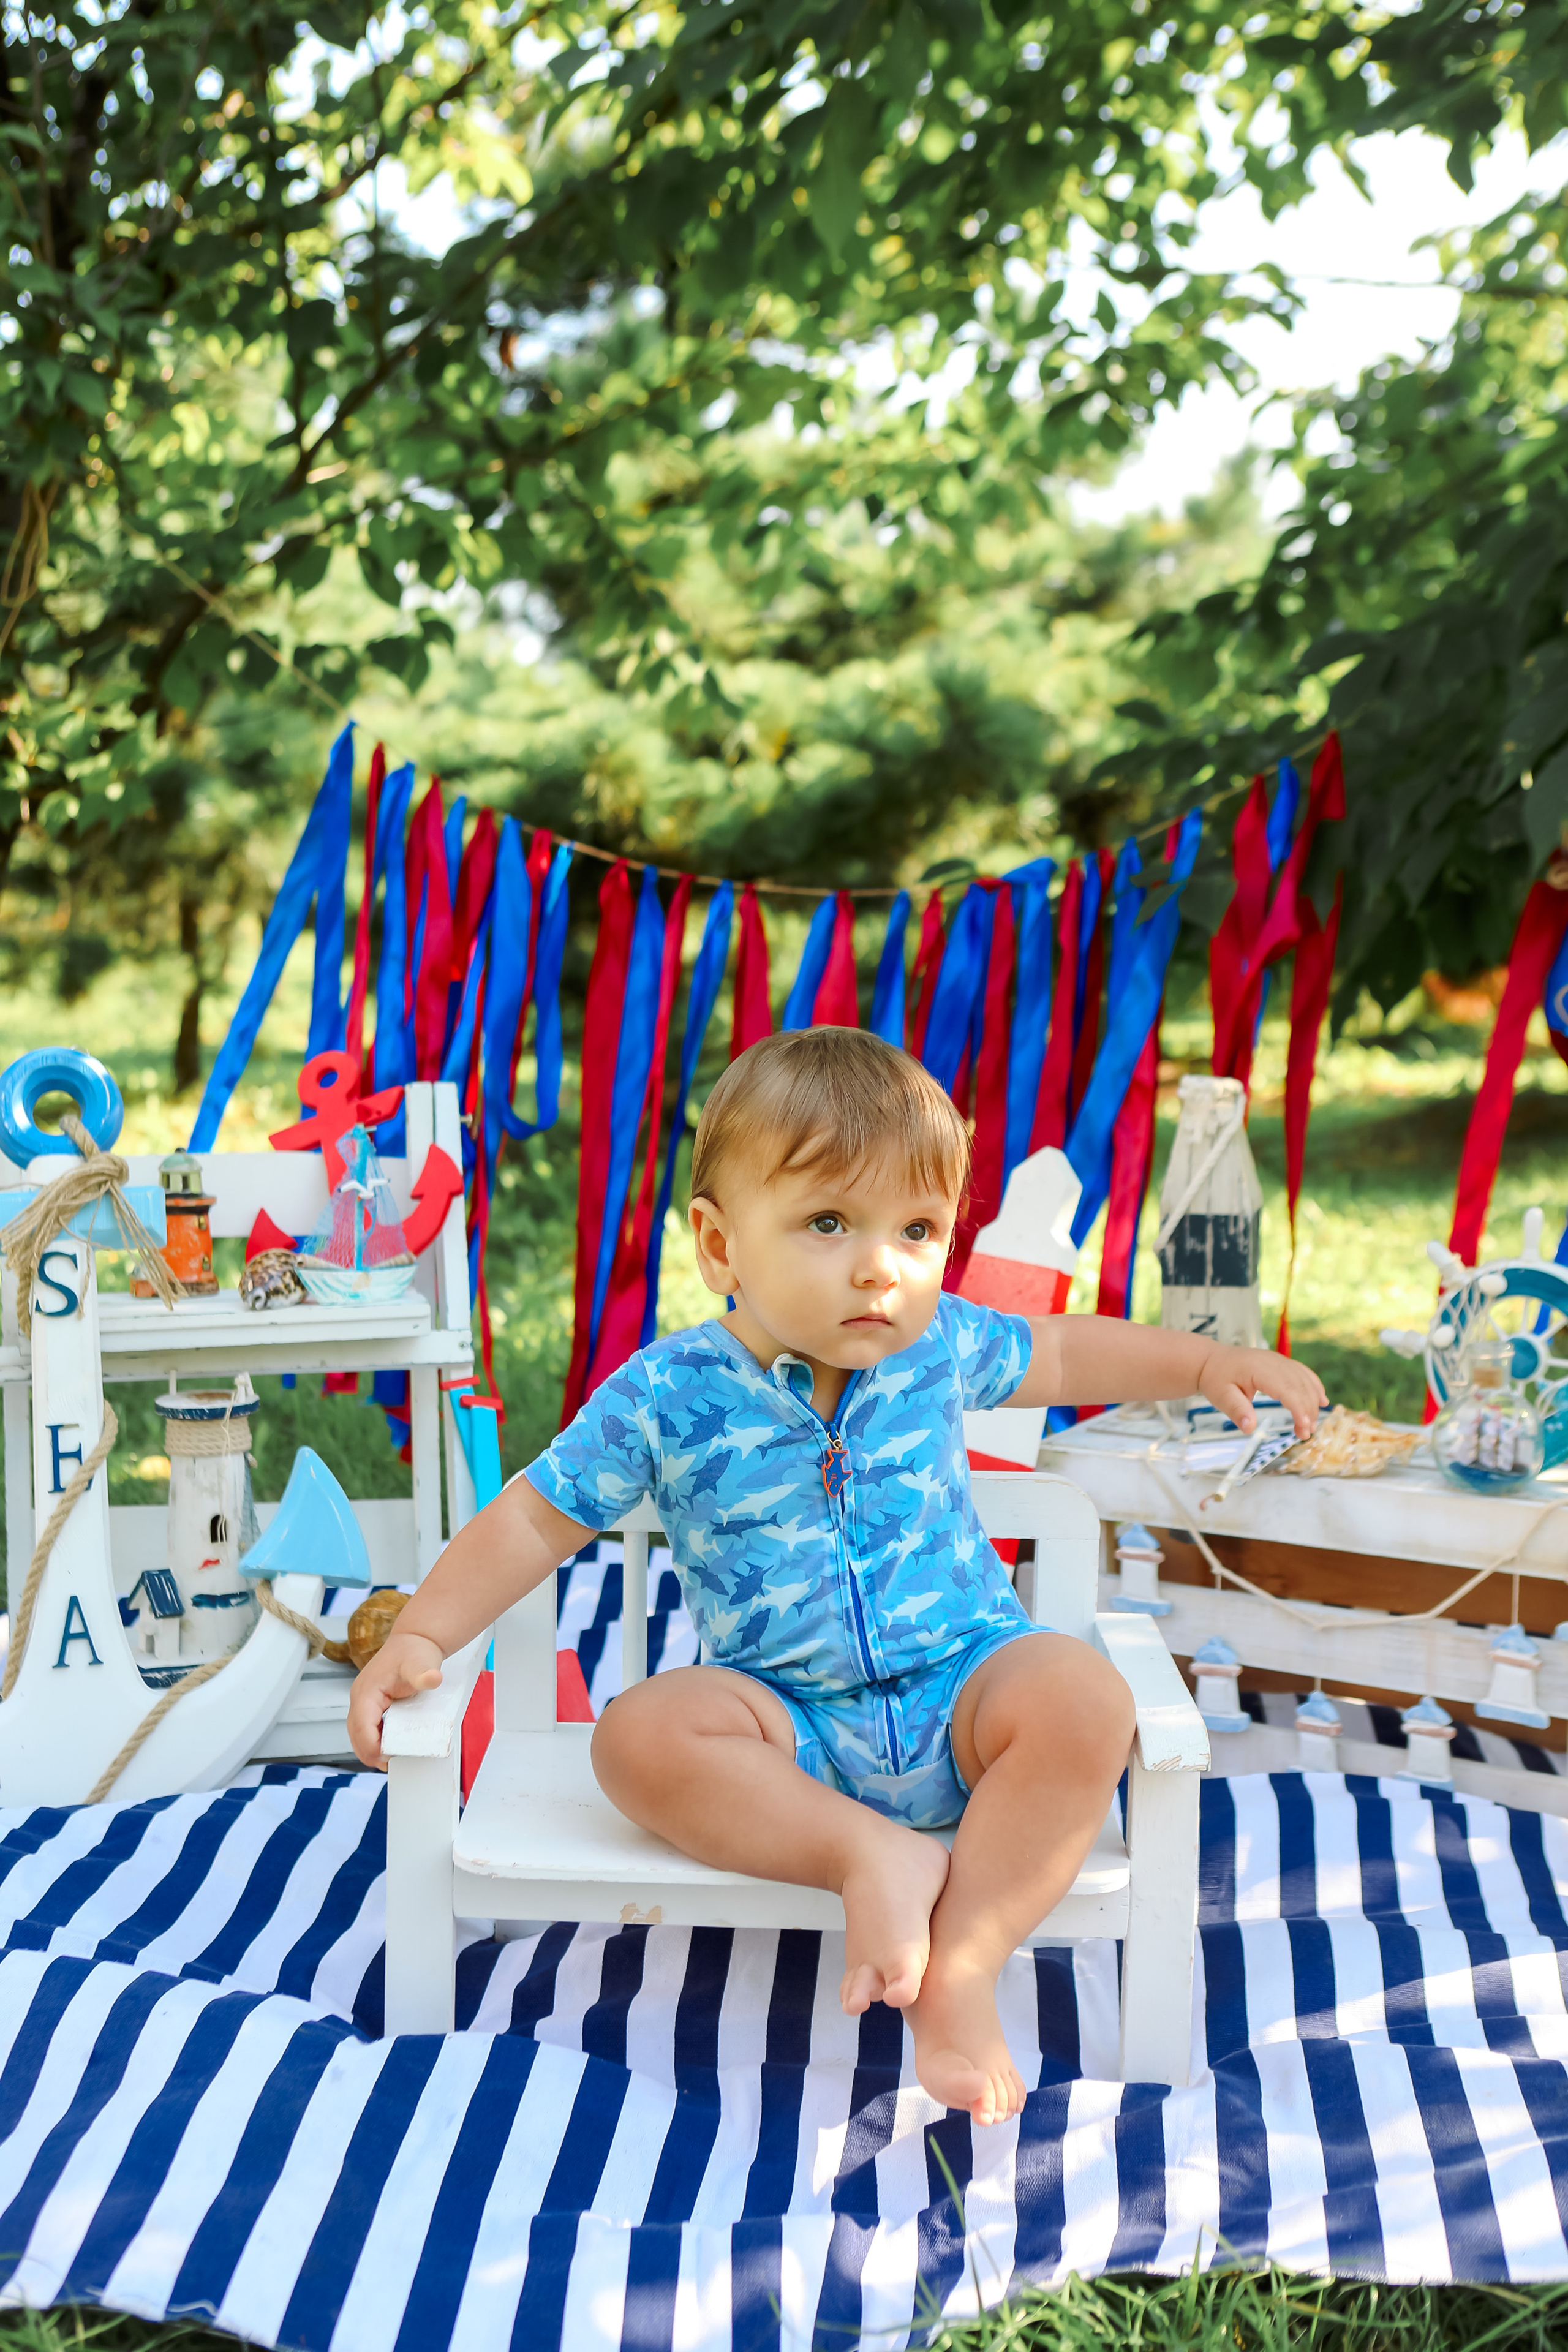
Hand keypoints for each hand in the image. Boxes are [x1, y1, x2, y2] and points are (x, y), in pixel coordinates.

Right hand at [347, 1630, 444, 1769]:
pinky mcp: (371, 1704)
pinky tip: (389, 1746)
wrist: (416, 1640)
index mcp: (366, 1693)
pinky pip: (367, 1727)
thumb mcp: (421, 1664)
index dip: (372, 1747)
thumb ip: (424, 1674)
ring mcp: (364, 1701)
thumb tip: (432, 1679)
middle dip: (370, 1753)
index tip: (388, 1759)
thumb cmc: (415, 1650)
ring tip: (390, 1760)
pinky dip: (374, 1740)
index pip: (361, 1728)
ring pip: (358, 1733)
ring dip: (370, 1748)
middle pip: (356, 1735)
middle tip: (390, 1765)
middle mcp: (360, 1698)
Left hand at [1198, 1345, 1325, 1438]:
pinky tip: (1322, 1400)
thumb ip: (1236, 1410)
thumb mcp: (1220, 1396)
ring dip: (1312, 1403)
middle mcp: (1274, 1361)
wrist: (1212, 1360)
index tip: (1303, 1426)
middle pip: (1299, 1386)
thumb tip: (1249, 1428)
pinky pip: (1303, 1373)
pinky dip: (1314, 1387)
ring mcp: (1279, 1360)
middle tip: (1305, 1434)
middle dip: (1307, 1411)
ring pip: (1305, 1381)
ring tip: (1311, 1426)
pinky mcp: (1281, 1363)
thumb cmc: (1216, 1378)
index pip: (1285, 1388)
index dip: (1298, 1407)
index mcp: (1258, 1368)